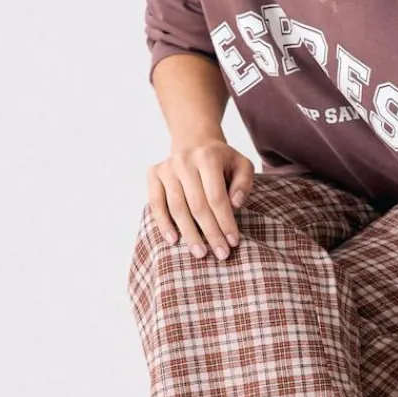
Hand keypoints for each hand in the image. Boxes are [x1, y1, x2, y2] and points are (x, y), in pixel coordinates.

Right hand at [147, 136, 254, 260]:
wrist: (195, 142)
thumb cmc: (222, 161)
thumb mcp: (241, 165)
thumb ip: (244, 183)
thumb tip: (235, 204)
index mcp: (208, 156)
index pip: (217, 197)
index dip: (225, 221)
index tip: (233, 242)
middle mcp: (184, 160)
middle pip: (197, 205)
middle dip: (210, 232)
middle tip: (221, 254)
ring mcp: (166, 168)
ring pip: (177, 208)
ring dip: (189, 234)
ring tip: (200, 253)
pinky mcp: (153, 174)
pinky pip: (156, 204)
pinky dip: (163, 224)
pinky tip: (174, 241)